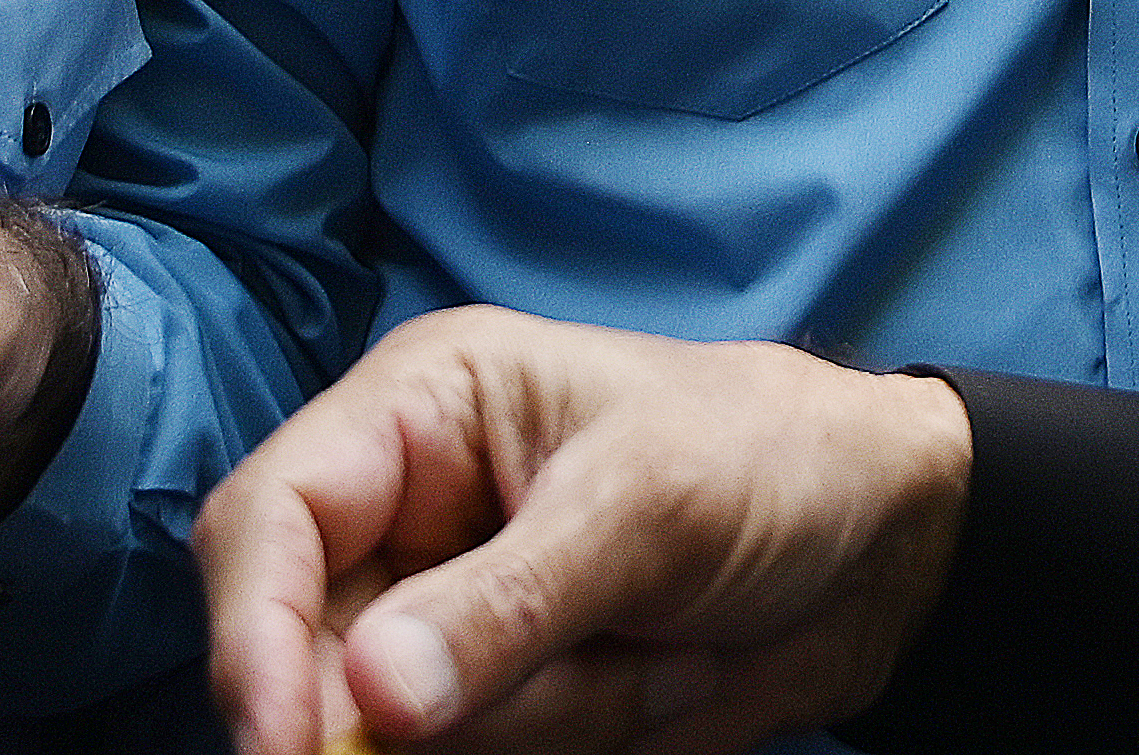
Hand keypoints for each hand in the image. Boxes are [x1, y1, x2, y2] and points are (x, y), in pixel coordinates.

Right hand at [195, 304, 967, 754]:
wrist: (884, 548)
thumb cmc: (772, 463)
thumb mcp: (648, 513)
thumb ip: (504, 608)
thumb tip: (366, 702)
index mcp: (421, 416)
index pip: (270, 522)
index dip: (254, 636)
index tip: (291, 743)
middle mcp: (410, 521)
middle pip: (319, 660)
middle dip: (445, 702)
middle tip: (591, 662)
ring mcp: (451, 626)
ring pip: (408, 736)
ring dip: (551, 721)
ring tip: (660, 649)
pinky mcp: (501, 706)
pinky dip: (578, 741)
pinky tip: (659, 681)